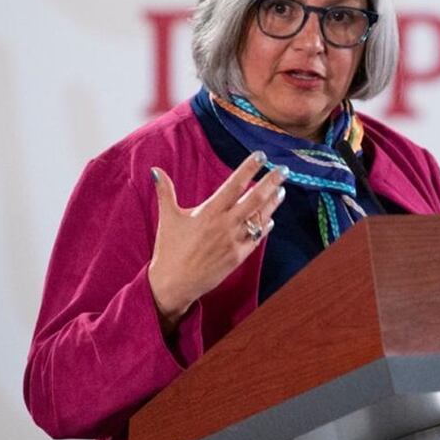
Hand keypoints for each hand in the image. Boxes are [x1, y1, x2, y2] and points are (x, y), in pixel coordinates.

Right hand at [147, 151, 287, 331]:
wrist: (174, 284)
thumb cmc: (170, 249)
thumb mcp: (168, 218)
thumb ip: (165, 192)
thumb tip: (155, 170)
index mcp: (208, 213)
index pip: (233, 185)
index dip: (248, 169)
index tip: (261, 156)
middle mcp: (224, 225)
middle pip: (255, 199)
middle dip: (271, 182)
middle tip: (284, 169)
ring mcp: (234, 241)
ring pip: (260, 217)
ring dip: (273, 202)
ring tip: (282, 189)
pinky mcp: (239, 256)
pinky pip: (258, 237)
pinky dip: (265, 225)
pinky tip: (270, 218)